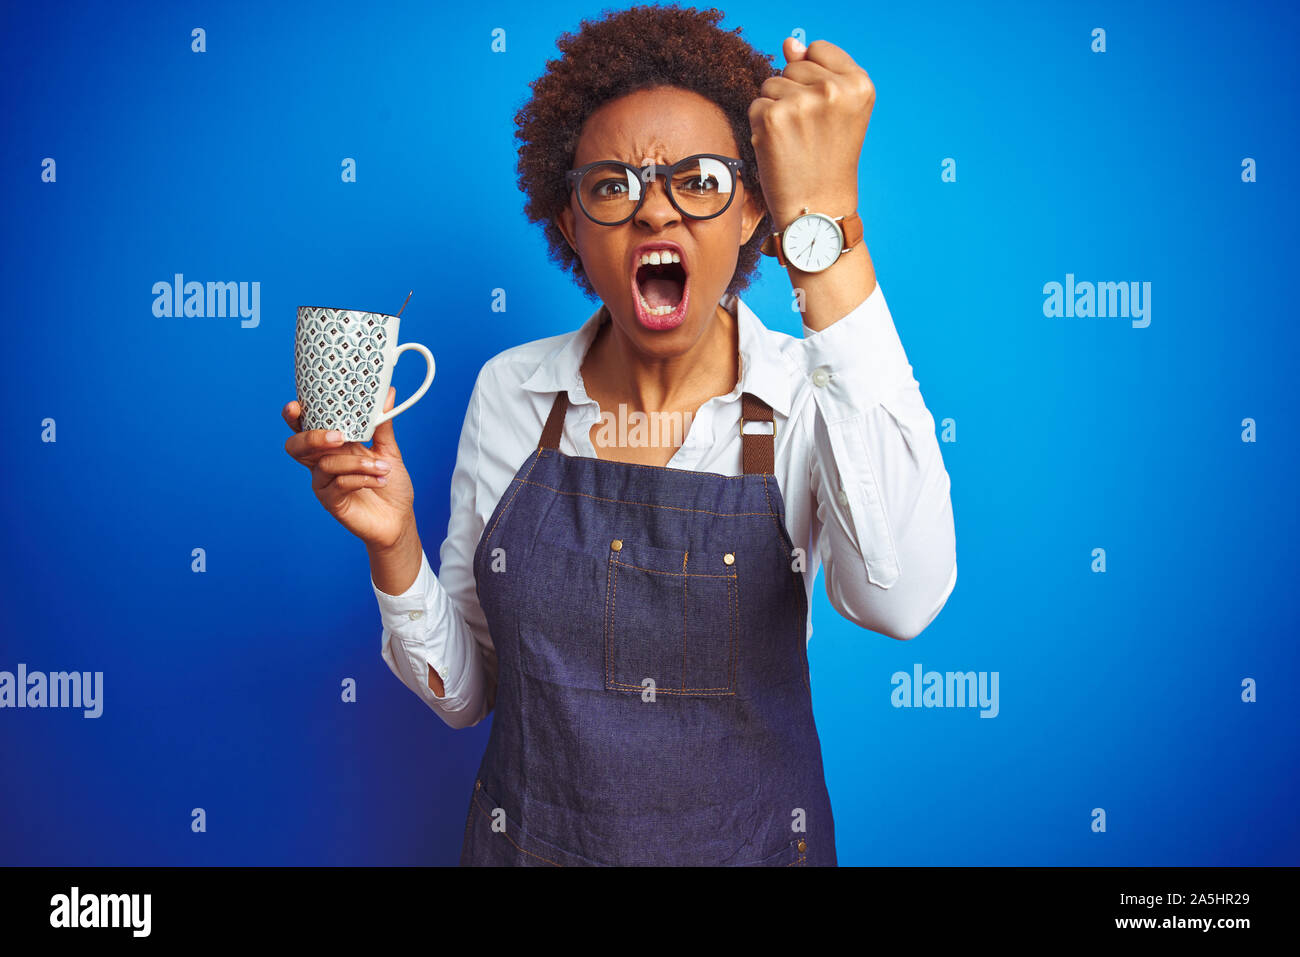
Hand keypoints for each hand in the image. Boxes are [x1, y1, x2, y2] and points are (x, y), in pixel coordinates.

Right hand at [282, 388, 415, 548]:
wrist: (398, 518)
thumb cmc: (390, 483)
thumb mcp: (388, 450)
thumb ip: (383, 423)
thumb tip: (386, 393)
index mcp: (331, 446)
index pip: (304, 427)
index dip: (294, 416)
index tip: (295, 405)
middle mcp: (322, 462)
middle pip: (296, 446)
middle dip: (312, 437)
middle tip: (339, 436)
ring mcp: (323, 482)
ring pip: (325, 464)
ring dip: (357, 463)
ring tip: (383, 467)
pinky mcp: (330, 501)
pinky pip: (338, 484)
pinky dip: (361, 478)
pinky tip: (379, 479)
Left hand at [747, 36, 875, 228]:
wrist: (819, 210)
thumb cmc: (827, 161)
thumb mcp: (837, 112)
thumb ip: (816, 71)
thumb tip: (790, 43)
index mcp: (859, 84)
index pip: (818, 50)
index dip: (812, 79)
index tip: (822, 112)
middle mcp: (833, 89)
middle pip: (792, 66)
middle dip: (793, 95)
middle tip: (809, 134)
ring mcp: (802, 102)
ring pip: (771, 84)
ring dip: (775, 111)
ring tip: (794, 141)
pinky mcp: (772, 117)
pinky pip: (755, 105)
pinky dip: (760, 127)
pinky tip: (779, 148)